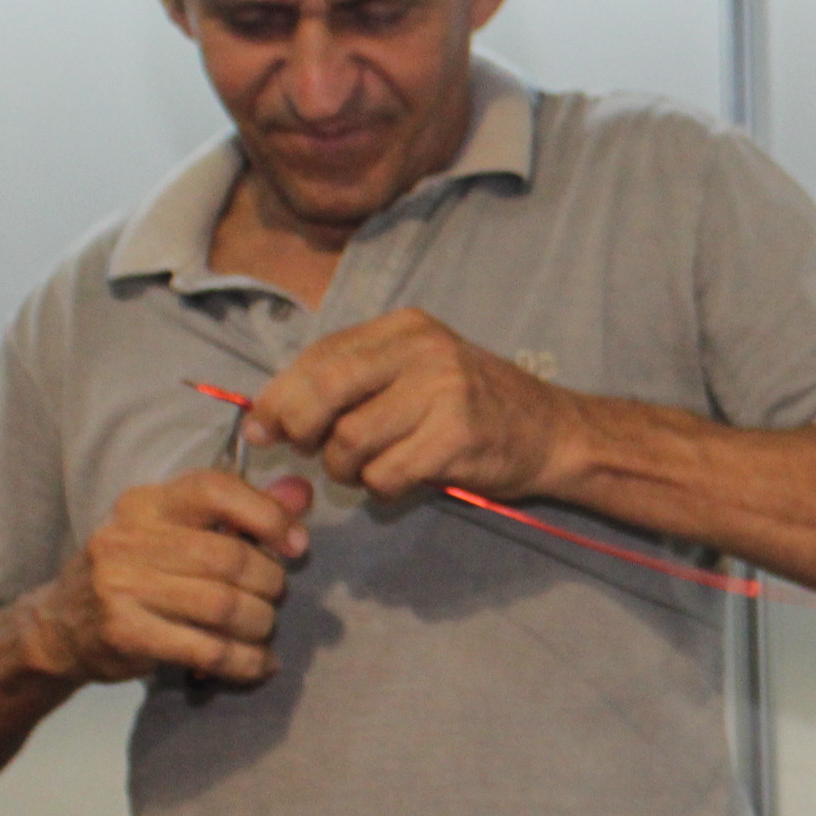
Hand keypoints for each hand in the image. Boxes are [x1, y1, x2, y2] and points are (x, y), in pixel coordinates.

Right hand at [17, 470, 311, 686]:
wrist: (61, 626)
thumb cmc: (135, 572)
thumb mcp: (177, 531)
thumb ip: (242, 511)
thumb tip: (302, 493)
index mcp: (145, 502)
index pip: (215, 489)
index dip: (267, 515)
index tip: (297, 544)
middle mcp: (128, 538)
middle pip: (230, 558)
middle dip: (270, 582)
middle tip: (274, 597)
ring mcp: (122, 587)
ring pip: (224, 606)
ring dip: (260, 624)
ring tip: (263, 631)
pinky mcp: (126, 634)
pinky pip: (208, 650)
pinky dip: (245, 661)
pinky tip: (258, 664)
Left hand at [245, 308, 564, 502]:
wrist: (554, 431)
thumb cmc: (475, 406)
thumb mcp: (416, 372)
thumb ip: (351, 382)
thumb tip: (267, 416)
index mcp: (405, 328)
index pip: (319, 356)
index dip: (279, 396)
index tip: (261, 429)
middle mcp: (423, 349)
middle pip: (325, 391)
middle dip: (300, 429)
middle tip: (306, 451)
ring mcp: (443, 390)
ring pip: (350, 440)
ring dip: (347, 468)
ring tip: (371, 468)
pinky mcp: (456, 436)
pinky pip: (385, 474)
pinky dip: (382, 488)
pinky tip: (402, 480)